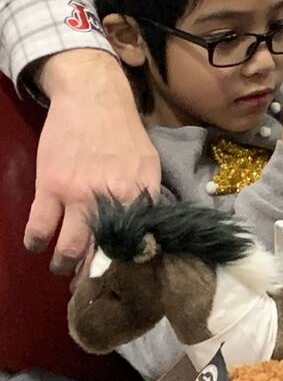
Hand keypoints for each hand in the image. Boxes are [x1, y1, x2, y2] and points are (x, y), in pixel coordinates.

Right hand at [29, 51, 160, 274]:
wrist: (94, 98)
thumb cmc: (124, 132)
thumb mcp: (148, 164)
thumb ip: (145, 197)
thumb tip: (145, 231)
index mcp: (140, 193)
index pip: (136, 241)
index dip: (127, 264)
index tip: (120, 276)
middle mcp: (111, 198)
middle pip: (101, 252)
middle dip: (92, 274)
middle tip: (86, 281)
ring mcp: (78, 194)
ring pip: (67, 248)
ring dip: (63, 265)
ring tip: (62, 267)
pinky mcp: (49, 186)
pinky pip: (39, 228)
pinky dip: (36, 242)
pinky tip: (38, 244)